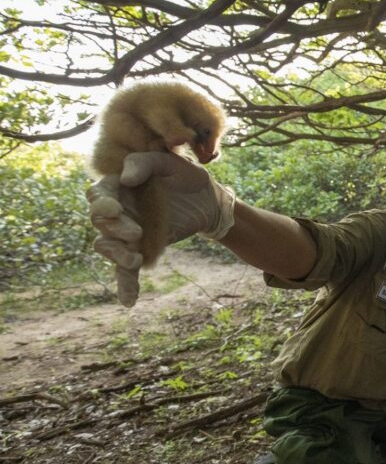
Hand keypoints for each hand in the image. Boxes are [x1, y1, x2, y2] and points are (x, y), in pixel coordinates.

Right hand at [87, 152, 234, 306]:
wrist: (209, 201)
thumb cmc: (185, 177)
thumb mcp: (169, 163)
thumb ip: (144, 165)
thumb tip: (125, 179)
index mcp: (119, 187)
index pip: (99, 194)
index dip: (102, 202)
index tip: (114, 209)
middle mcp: (118, 211)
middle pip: (100, 223)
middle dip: (114, 229)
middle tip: (135, 232)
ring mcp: (127, 233)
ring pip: (108, 246)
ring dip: (116, 255)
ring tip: (135, 260)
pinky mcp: (141, 251)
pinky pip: (126, 271)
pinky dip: (126, 286)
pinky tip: (128, 301)